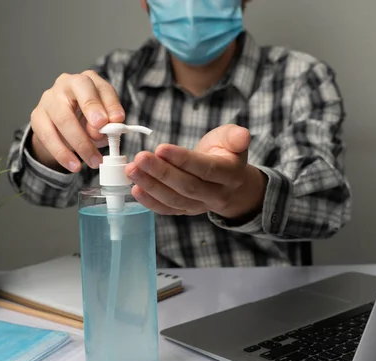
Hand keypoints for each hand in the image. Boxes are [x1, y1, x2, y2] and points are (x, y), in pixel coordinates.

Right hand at [29, 70, 124, 171]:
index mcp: (88, 81)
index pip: (101, 88)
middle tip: (101, 136)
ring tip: (93, 161)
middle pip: (79, 96)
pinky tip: (73, 165)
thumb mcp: (103, 120)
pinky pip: (48, 135)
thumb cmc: (87, 119)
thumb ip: (108, 124)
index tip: (117, 120)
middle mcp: (66, 83)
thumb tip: (107, 130)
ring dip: (80, 144)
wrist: (61, 126)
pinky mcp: (37, 116)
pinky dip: (62, 154)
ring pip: (63, 119)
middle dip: (91, 115)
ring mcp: (49, 98)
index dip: (110, 104)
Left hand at [125, 124, 267, 220]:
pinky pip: (167, 210)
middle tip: (140, 158)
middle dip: (161, 173)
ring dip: (151, 185)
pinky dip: (150, 201)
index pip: (206, 169)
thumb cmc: (225, 152)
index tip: (161, 148)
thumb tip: (243, 135)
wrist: (227, 180)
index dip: (184, 160)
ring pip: (174, 199)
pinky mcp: (186, 210)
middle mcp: (217, 194)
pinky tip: (135, 189)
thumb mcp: (232, 139)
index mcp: (230, 174)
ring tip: (132, 170)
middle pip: (188, 186)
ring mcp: (201, 206)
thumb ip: (235, 136)